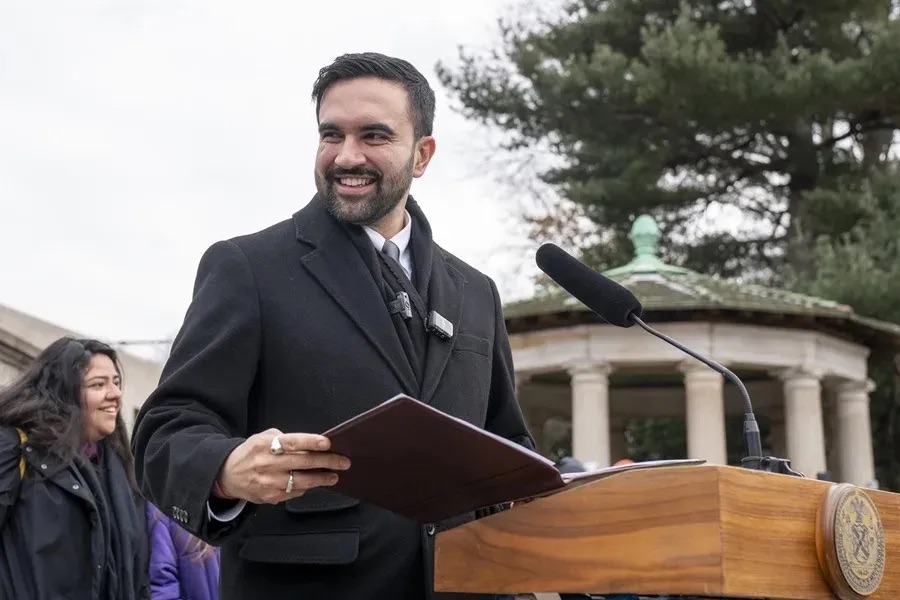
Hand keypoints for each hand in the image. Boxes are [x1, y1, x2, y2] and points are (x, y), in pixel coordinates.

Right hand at [216, 428, 349, 504]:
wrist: (227, 475)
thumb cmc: (250, 453)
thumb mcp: (262, 438)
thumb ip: (284, 439)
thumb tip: (309, 444)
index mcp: (265, 445)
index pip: (292, 442)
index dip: (311, 442)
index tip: (328, 443)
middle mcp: (267, 464)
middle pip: (302, 463)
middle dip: (326, 462)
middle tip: (343, 462)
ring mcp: (269, 483)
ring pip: (301, 482)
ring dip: (321, 479)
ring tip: (334, 476)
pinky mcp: (270, 497)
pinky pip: (294, 492)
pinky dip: (306, 487)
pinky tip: (314, 483)